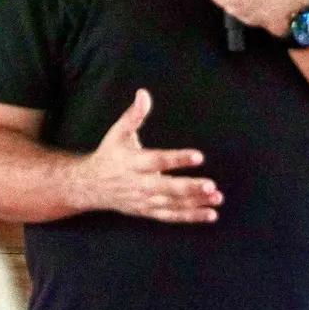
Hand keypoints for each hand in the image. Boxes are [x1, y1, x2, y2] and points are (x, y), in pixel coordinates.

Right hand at [79, 89, 221, 222]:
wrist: (91, 185)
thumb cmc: (109, 154)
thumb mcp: (117, 132)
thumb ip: (134, 115)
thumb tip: (143, 93)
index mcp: (133, 162)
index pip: (157, 160)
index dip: (177, 159)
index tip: (199, 156)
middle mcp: (139, 184)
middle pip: (167, 188)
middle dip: (189, 188)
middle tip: (211, 185)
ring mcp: (144, 200)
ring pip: (172, 204)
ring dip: (195, 203)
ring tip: (217, 198)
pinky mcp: (148, 211)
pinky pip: (171, 216)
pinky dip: (190, 216)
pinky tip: (211, 214)